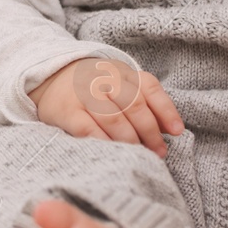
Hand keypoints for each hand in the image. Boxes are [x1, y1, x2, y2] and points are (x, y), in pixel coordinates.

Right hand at [28, 57, 183, 155]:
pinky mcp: (67, 111)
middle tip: (159, 152)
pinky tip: (114, 154)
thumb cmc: (94, 86)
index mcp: (121, 71)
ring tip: (140, 156)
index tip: (176, 132)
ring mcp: (84, 94)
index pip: (149, 87)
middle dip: (150, 132)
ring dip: (131, 141)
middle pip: (134, 105)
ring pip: (114, 118)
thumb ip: (144, 101)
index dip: (165, 110)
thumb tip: (171, 129)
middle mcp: (104, 79)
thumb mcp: (119, 83)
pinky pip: (89, 130)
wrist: (50, 76)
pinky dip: (105, 143)